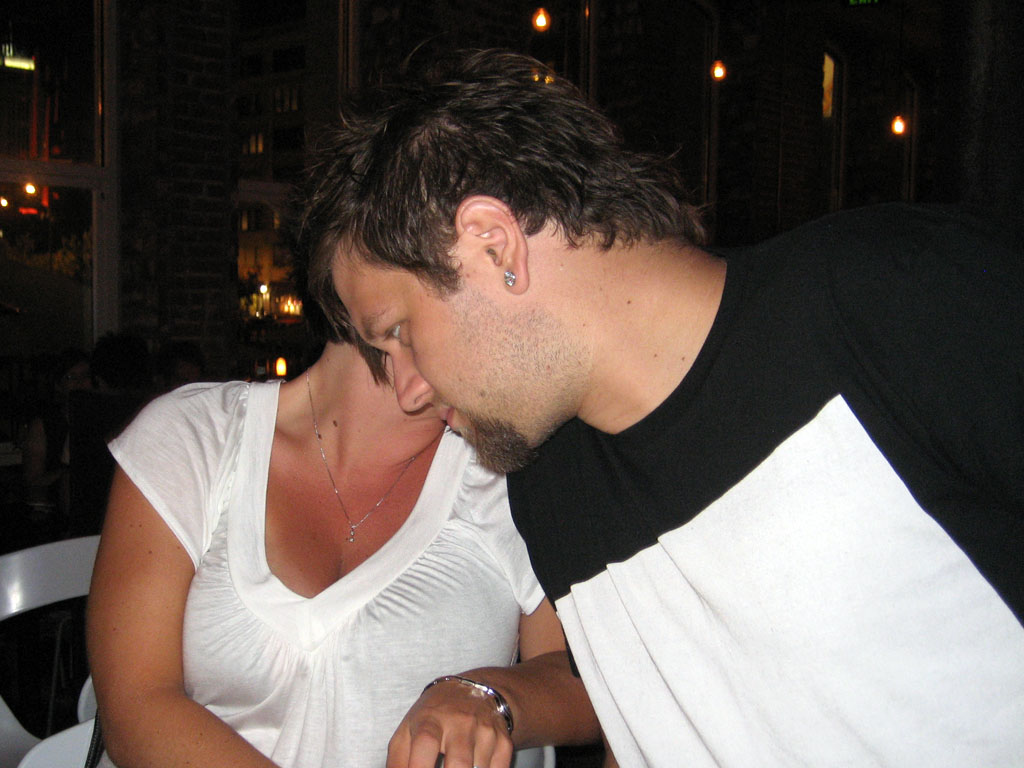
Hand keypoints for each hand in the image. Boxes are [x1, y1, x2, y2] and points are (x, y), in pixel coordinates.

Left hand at [387, 678, 514, 767]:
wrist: (473, 691)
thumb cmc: (433, 717)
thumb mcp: (408, 730)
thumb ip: (396, 760)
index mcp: (430, 720)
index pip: (426, 743)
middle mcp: (460, 723)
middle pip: (459, 762)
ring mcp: (484, 731)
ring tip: (454, 764)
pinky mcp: (503, 740)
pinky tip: (475, 767)